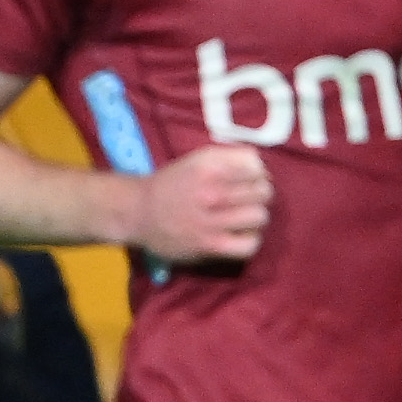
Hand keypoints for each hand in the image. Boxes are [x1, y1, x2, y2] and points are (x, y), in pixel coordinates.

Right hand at [130, 142, 273, 264]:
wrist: (138, 212)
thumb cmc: (171, 184)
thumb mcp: (198, 159)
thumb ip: (230, 157)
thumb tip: (261, 167)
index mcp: (210, 165)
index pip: (256, 166)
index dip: (258, 174)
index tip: (250, 181)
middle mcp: (212, 190)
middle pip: (263, 191)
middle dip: (260, 195)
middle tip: (248, 201)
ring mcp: (212, 219)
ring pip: (259, 216)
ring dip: (256, 218)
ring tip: (245, 219)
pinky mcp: (210, 245)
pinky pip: (249, 244)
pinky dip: (250, 240)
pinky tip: (241, 236)